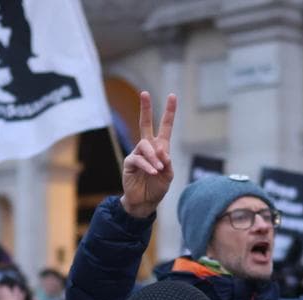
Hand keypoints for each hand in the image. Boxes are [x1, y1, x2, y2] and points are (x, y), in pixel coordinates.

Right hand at [119, 92, 176, 218]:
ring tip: (158, 169)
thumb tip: (162, 150)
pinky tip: (153, 172)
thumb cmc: (157, 188)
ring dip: (153, 156)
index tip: (172, 96)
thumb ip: (168, 163)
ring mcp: (137, 154)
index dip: (169, 112)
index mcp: (161, 147)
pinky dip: (147, 165)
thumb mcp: (168, 176)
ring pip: (144, 145)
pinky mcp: (129, 163)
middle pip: (145, 124)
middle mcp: (148, 148)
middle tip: (144, 93)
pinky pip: (138, 159)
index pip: (165, 126)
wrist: (145, 202)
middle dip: (145, 108)